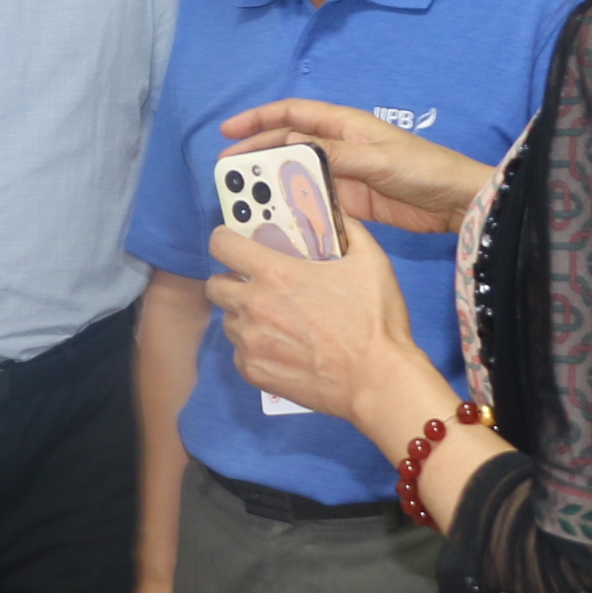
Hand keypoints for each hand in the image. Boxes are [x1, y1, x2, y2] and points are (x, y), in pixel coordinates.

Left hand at [208, 210, 424, 428]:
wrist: (376, 381)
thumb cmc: (374, 322)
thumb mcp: (370, 263)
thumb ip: (349, 230)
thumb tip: (336, 210)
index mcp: (275, 274)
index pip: (222, 245)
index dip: (225, 239)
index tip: (234, 241)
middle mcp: (253, 306)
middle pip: (215, 285)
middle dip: (232, 280)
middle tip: (258, 285)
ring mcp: (250, 342)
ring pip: (228, 320)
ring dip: (244, 315)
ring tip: (276, 319)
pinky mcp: (253, 371)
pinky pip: (240, 352)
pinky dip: (254, 347)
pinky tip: (282, 347)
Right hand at [221, 100, 494, 235]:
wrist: (456, 200)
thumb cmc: (422, 169)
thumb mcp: (376, 158)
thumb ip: (333, 153)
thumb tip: (288, 143)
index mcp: (344, 125)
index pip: (291, 114)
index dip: (258, 120)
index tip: (228, 133)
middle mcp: (338, 146)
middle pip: (287, 146)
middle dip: (256, 156)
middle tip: (227, 175)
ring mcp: (343, 175)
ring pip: (296, 175)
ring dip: (272, 185)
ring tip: (245, 201)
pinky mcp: (350, 201)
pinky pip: (313, 200)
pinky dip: (293, 207)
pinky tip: (276, 220)